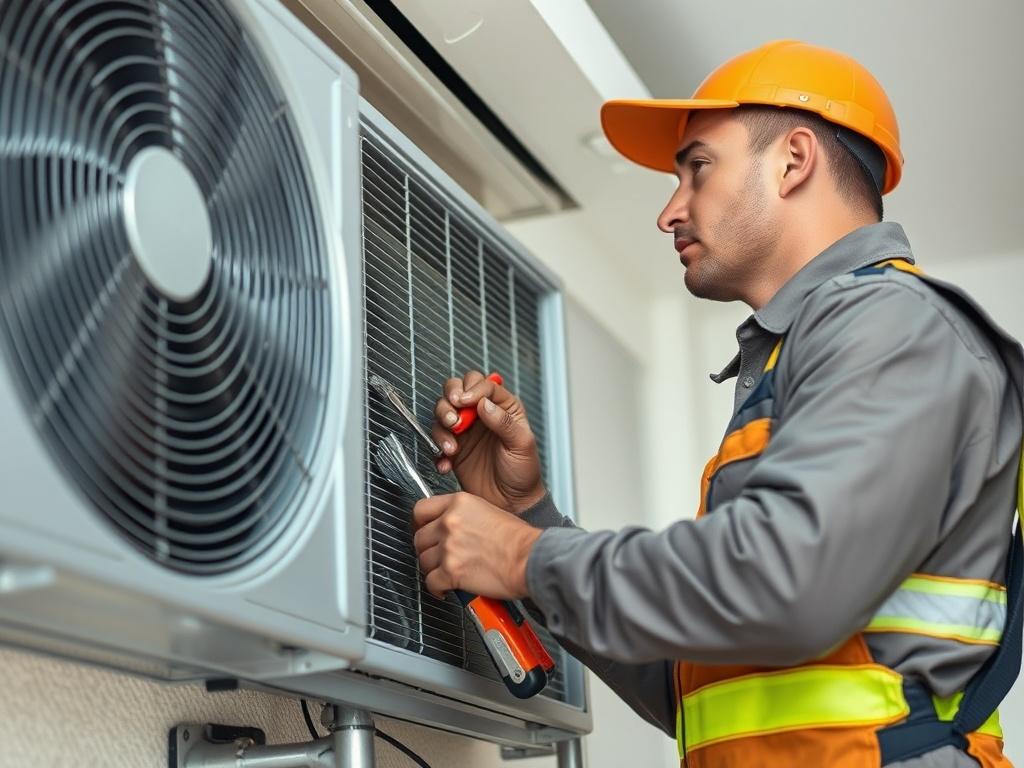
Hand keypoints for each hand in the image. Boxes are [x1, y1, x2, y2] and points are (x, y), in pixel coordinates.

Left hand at [413, 492, 541, 599]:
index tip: (424, 530)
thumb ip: (465, 516)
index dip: (420, 523)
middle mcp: (450, 522)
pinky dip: (436, 589)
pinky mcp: (451, 571)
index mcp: (459, 503)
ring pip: (423, 561)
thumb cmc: (519, 539)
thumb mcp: (489, 511)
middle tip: (437, 556)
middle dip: (427, 550)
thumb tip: (454, 525)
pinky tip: (445, 589)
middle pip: (419, 537)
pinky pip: (431, 582)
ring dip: (432, 569)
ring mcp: (449, 547)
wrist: (530, 558)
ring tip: (444, 573)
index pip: (421, 509)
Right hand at [431, 370, 545, 513]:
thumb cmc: (524, 472)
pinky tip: (447, 462)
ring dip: (442, 425)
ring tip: (451, 446)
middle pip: (456, 390)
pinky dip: (436, 449)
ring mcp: (465, 430)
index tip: (464, 402)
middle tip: (453, 417)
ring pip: (443, 412)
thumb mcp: (522, 444)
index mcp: (503, 407)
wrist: (512, 503)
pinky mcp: (453, 448)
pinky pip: (436, 440)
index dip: (471, 389)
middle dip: (449, 400)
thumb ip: (504, 422)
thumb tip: (484, 403)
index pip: (482, 385)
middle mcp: (481, 414)